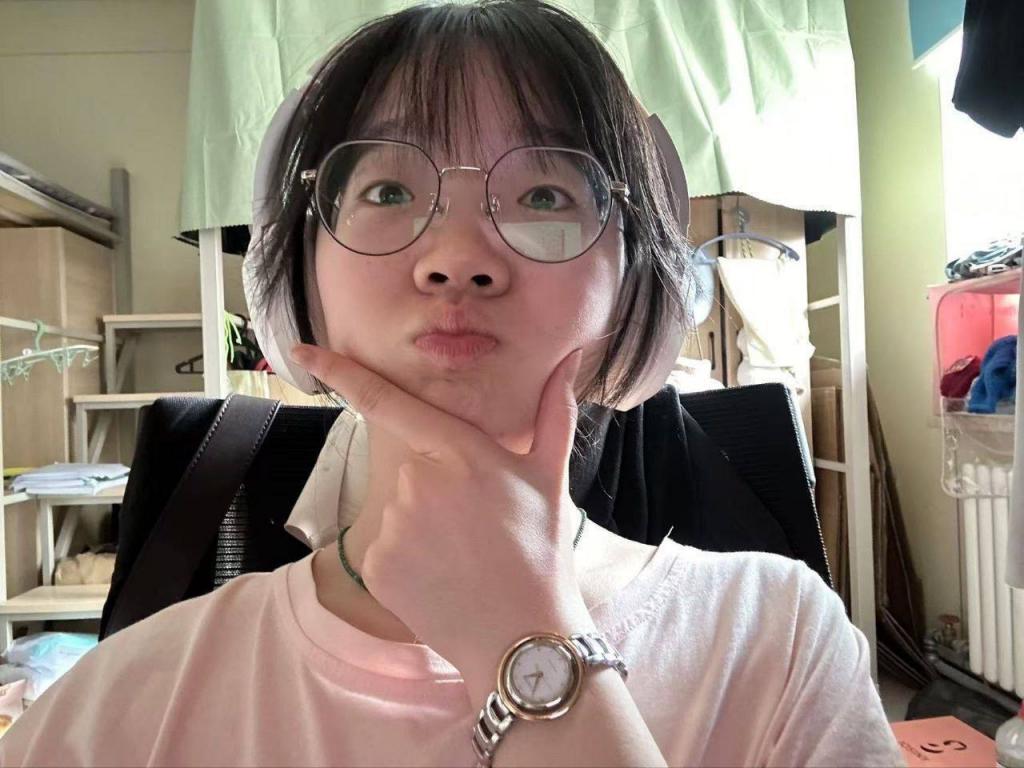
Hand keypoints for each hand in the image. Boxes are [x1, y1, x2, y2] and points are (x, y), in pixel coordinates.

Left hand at [288, 343, 593, 685]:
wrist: (522, 638)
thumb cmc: (542, 552)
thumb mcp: (551, 477)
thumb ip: (552, 410)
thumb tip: (570, 355)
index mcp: (458, 451)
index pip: (387, 401)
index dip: (339, 371)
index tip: (303, 352)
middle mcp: (417, 482)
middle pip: (410, 465)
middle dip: (436, 484)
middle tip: (476, 522)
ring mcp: (393, 525)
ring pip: (399, 507)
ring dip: (424, 522)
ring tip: (464, 554)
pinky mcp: (376, 565)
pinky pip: (386, 545)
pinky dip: (408, 557)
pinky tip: (441, 576)